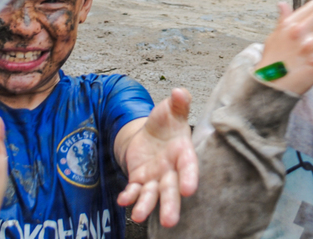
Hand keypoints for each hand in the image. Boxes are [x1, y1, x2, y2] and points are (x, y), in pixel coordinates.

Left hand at [117, 89, 197, 227]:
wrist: (150, 133)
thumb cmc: (166, 122)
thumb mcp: (171, 110)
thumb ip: (178, 103)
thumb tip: (179, 92)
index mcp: (182, 152)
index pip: (188, 166)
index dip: (189, 177)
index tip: (189, 190)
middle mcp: (170, 169)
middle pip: (171, 189)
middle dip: (170, 205)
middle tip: (170, 221)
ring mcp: (155, 177)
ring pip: (152, 195)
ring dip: (146, 207)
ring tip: (138, 216)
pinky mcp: (139, 180)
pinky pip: (134, 190)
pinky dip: (129, 196)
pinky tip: (123, 200)